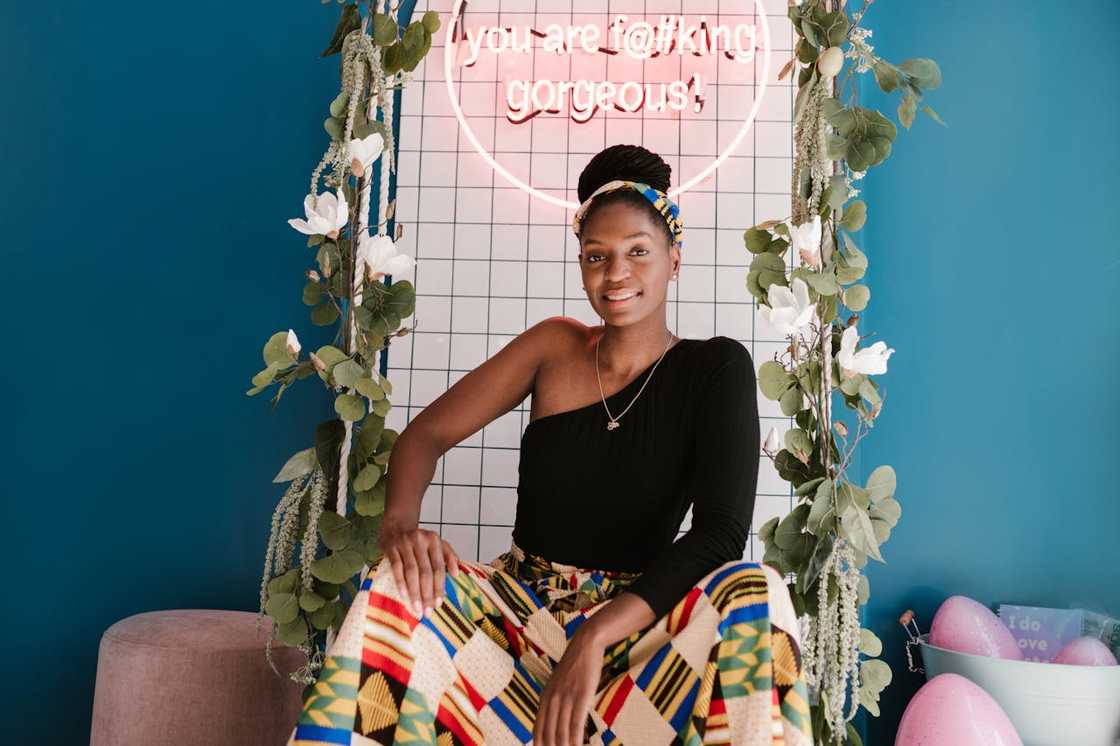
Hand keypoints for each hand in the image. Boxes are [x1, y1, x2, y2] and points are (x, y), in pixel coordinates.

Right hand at [379, 517, 460, 616]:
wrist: (396, 525)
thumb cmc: (420, 540)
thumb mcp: (437, 543)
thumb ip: (449, 556)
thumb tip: (456, 574)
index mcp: (434, 540)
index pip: (438, 567)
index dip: (439, 586)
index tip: (439, 604)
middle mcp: (420, 540)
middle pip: (425, 572)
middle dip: (427, 594)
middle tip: (428, 612)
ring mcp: (405, 543)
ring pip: (411, 572)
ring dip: (414, 593)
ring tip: (416, 609)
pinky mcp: (391, 548)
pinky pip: (396, 568)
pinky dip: (400, 583)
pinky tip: (404, 596)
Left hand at [533, 630, 604, 745]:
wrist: (585, 645)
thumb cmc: (575, 667)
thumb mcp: (558, 684)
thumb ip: (554, 702)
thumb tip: (554, 721)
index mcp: (544, 698)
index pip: (537, 731)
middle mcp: (552, 700)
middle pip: (548, 735)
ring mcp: (565, 698)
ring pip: (561, 732)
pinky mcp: (580, 696)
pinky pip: (576, 723)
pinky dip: (576, 740)